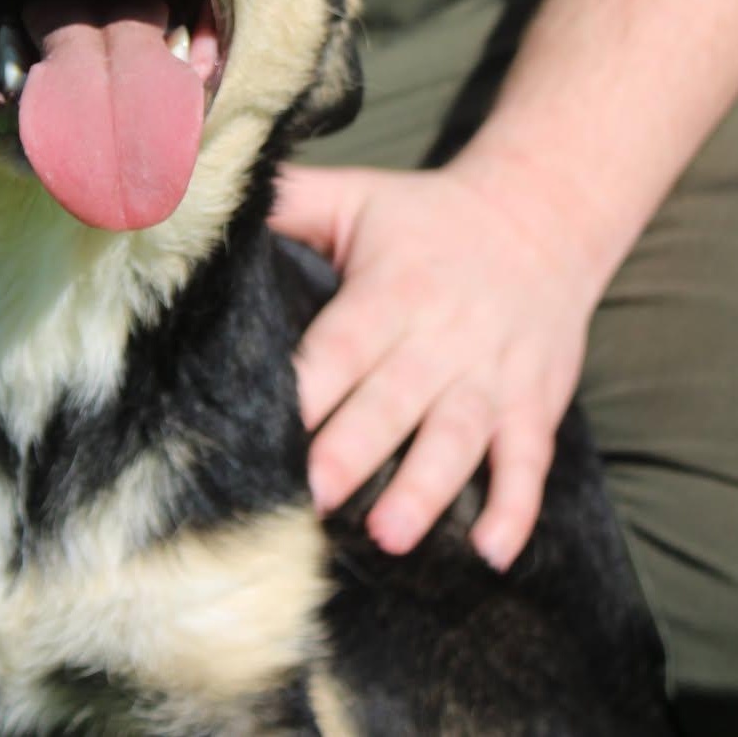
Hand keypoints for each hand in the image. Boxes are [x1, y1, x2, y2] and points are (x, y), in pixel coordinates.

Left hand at [270, 161, 602, 570]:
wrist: (542, 214)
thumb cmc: (427, 213)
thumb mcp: (356, 195)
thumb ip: (288, 201)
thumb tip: (209, 196)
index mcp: (391, 291)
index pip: (341, 345)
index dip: (308, 387)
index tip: (265, 426)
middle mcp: (441, 337)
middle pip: (392, 401)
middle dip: (353, 450)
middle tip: (314, 496)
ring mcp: (492, 375)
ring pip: (458, 437)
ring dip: (426, 489)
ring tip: (388, 534)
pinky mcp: (533, 403)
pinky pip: (531, 462)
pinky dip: (516, 509)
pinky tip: (492, 555)